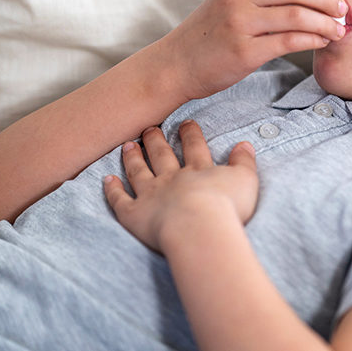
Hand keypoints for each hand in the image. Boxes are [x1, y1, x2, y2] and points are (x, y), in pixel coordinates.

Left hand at [103, 120, 258, 252]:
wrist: (199, 228)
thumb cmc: (227, 207)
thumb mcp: (245, 180)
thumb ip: (244, 162)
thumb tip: (244, 144)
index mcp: (198, 170)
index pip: (194, 147)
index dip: (190, 134)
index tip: (186, 123)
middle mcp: (171, 178)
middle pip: (162, 154)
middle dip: (156, 140)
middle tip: (150, 128)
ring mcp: (150, 194)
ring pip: (138, 171)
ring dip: (133, 158)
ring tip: (127, 146)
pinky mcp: (134, 214)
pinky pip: (120, 200)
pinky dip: (112, 190)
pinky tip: (106, 180)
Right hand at [167, 0, 346, 99]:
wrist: (177, 63)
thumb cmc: (210, 31)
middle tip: (341, 7)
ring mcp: (241, 24)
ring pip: (297, 16)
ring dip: (325, 22)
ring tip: (338, 28)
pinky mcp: (245, 51)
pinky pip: (289, 41)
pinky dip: (313, 40)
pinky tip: (321, 41)